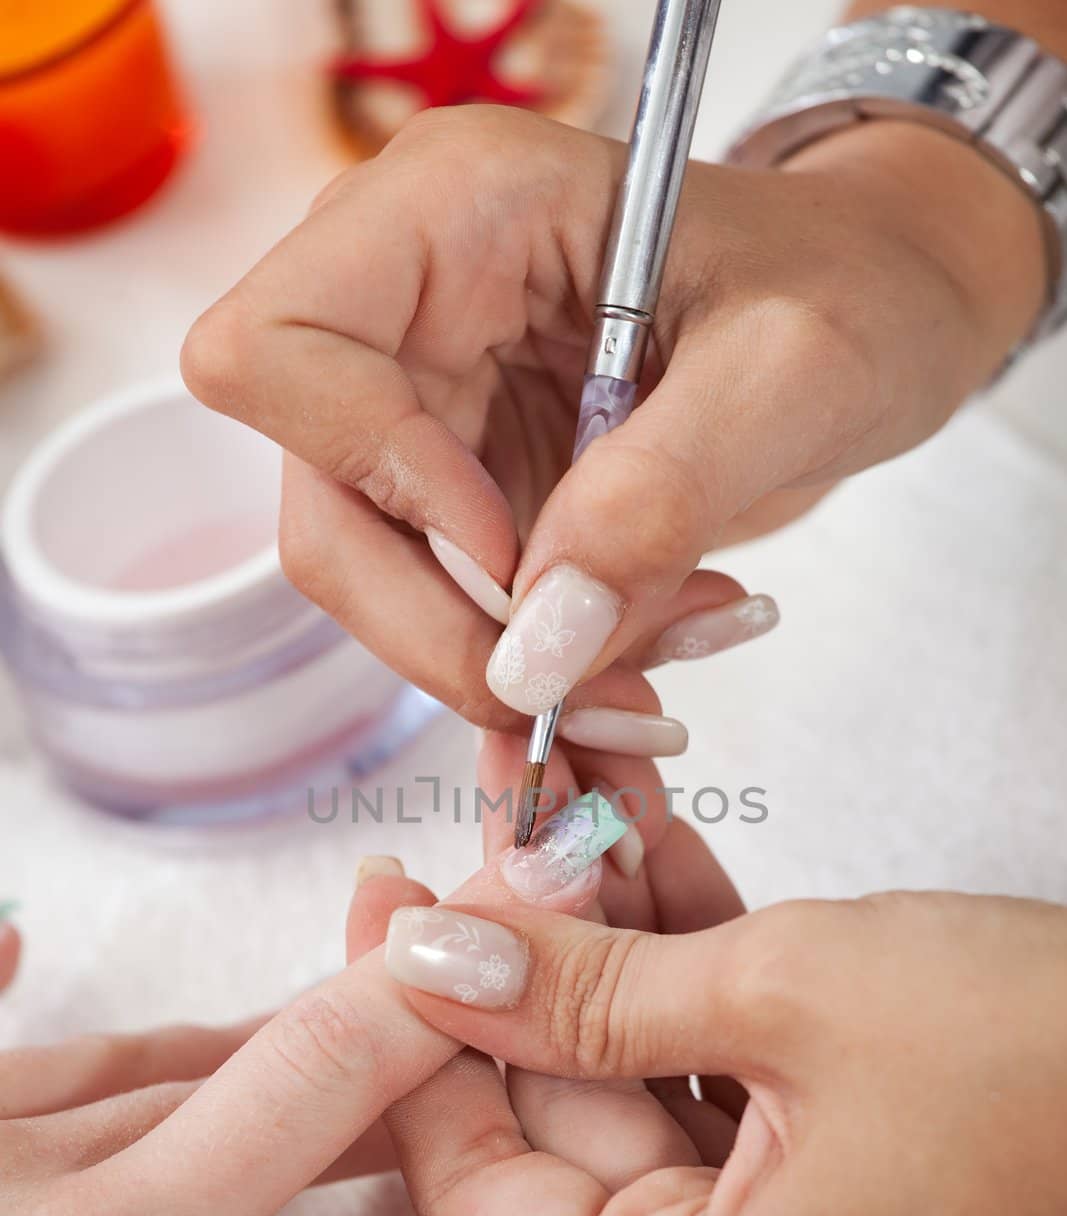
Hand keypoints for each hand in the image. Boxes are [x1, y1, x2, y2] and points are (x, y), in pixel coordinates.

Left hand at [0, 759, 688, 1215]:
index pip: (310, 1083)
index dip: (421, 1016)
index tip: (512, 971)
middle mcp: (34, 1156)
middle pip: (241, 1069)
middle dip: (362, 1046)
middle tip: (461, 1036)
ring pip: (128, 1058)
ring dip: (240, 1048)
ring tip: (327, 1034)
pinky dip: (15, 991)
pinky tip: (11, 935)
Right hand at [182, 107, 1043, 739]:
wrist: (877, 310)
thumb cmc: (850, 286)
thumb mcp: (789, 376)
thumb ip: (658, 501)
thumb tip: (536, 654)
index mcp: (454, 209)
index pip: (276, 350)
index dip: (374, 476)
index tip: (516, 555)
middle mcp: (406, 303)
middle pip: (320, 508)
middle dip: (447, 630)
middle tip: (598, 691)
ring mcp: (425, 402)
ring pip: (375, 584)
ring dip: (505, 668)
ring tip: (653, 680)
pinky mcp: (464, 484)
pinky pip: (448, 611)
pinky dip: (536, 669)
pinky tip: (636, 671)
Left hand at [381, 786, 1066, 1215]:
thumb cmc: (1044, 1072)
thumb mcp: (784, 995)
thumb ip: (583, 988)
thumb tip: (432, 958)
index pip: (470, 1180)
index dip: (417, 1026)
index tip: (390, 894)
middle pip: (558, 1121)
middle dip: (531, 945)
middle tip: (498, 806)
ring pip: (641, 1086)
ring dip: (612, 936)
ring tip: (567, 790)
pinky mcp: (832, 1211)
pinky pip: (723, 1092)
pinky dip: (690, 975)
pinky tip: (650, 845)